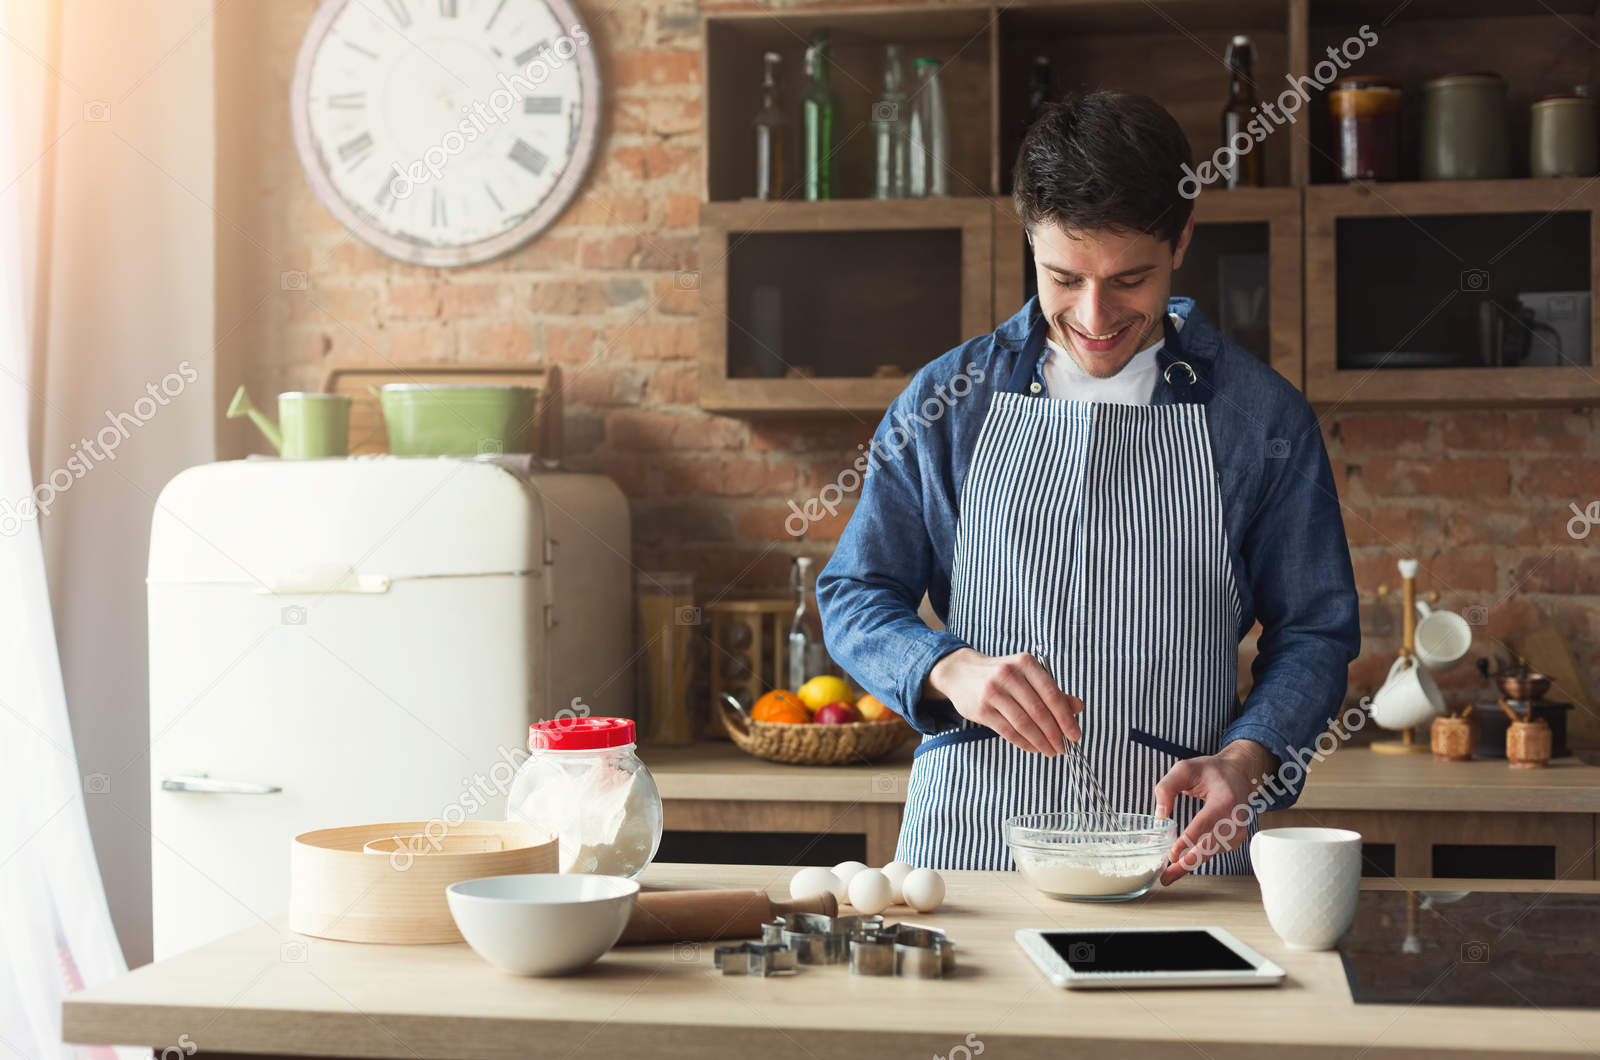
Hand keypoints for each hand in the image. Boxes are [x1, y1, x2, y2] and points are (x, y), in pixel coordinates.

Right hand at [923, 648, 1082, 754]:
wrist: (961, 673)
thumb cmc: (1001, 676)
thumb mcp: (1026, 675)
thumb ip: (1052, 691)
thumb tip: (1078, 707)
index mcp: (1025, 663)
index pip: (1051, 694)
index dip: (1065, 717)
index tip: (1075, 735)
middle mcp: (1009, 674)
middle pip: (1039, 711)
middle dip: (1055, 733)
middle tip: (1064, 747)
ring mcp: (993, 691)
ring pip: (1024, 723)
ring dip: (1041, 741)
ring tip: (1051, 751)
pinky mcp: (982, 709)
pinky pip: (1008, 731)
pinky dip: (1024, 743)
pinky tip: (1034, 748)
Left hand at [1153, 740, 1275, 885]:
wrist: (1238, 773)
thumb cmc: (1211, 771)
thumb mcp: (1185, 769)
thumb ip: (1167, 788)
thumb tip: (1159, 816)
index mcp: (1224, 799)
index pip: (1205, 824)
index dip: (1188, 841)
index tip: (1172, 854)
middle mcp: (1235, 818)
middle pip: (1211, 845)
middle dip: (1188, 863)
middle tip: (1167, 876)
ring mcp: (1238, 830)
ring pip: (1214, 852)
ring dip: (1192, 864)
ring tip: (1169, 875)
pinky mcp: (1236, 837)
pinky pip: (1216, 851)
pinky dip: (1200, 858)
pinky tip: (1183, 864)